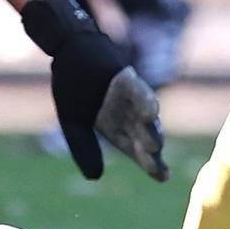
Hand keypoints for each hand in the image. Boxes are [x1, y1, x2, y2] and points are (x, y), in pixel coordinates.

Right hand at [21, 0, 168, 181]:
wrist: (66, 50)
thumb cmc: (71, 84)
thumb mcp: (73, 123)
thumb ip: (84, 148)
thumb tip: (95, 178)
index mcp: (115, 127)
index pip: (136, 150)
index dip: (151, 164)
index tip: (162, 177)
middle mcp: (127, 113)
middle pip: (145, 138)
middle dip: (152, 154)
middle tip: (159, 169)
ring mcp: (130, 96)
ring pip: (146, 117)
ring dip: (151, 130)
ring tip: (154, 146)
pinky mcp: (127, 78)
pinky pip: (139, 90)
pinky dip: (145, 101)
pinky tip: (151, 114)